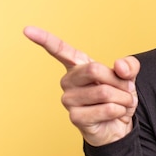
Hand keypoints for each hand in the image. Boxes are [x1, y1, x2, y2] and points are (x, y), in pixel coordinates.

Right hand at [23, 26, 138, 145]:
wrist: (119, 125)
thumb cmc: (119, 96)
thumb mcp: (128, 77)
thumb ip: (129, 66)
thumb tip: (119, 66)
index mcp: (77, 65)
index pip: (59, 49)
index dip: (43, 38)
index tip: (27, 29)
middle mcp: (68, 80)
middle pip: (94, 69)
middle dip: (118, 81)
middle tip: (123, 90)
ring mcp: (69, 100)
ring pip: (104, 92)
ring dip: (122, 98)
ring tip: (119, 103)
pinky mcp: (75, 117)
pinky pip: (106, 109)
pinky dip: (119, 111)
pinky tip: (114, 114)